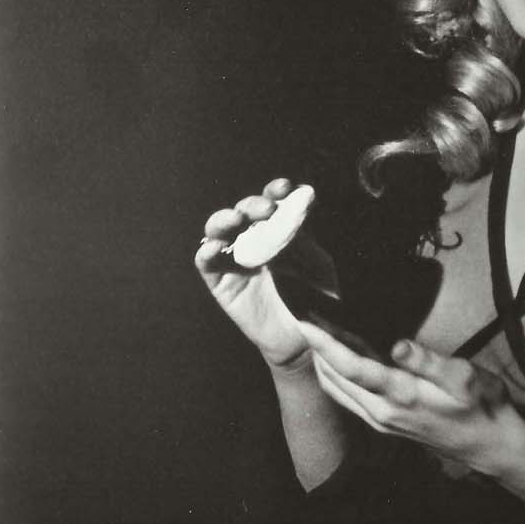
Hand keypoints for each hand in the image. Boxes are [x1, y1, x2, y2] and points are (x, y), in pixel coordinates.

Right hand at [194, 177, 310, 369]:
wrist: (305, 335)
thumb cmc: (314, 296)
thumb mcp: (317, 261)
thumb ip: (306, 232)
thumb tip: (305, 195)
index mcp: (278, 229)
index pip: (272, 202)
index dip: (274, 191)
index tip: (285, 187)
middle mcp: (253, 239)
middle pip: (244, 212)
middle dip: (253, 205)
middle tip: (267, 210)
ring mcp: (234, 259)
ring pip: (218, 230)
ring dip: (224, 220)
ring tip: (235, 219)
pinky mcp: (220, 282)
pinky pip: (207, 263)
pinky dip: (207, 252)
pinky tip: (216, 247)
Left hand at [298, 323, 524, 476]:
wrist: (489, 445)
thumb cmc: (483, 407)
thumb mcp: (466, 378)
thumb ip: (429, 361)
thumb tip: (398, 345)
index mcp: (401, 396)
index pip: (351, 368)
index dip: (325, 344)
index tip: (305, 323)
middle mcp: (382, 412)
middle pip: (335, 378)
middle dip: (317, 349)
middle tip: (308, 318)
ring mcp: (380, 420)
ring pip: (337, 390)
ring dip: (323, 363)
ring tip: (318, 334)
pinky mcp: (384, 423)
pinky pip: (347, 399)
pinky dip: (335, 377)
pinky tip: (339, 360)